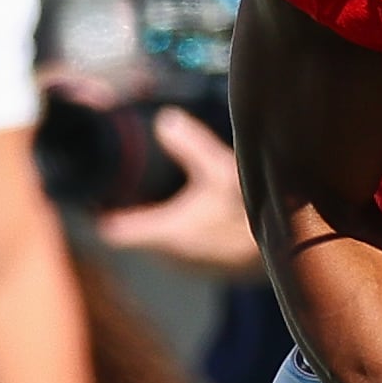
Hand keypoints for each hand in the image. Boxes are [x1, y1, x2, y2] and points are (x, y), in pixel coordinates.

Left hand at [96, 111, 261, 276]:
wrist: (288, 256)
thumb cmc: (250, 217)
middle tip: (122, 174)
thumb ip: (191, 146)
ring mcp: (184, 262)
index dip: (97, 210)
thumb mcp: (221, 173)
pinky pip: (173, 241)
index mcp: (163, 233)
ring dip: (151, 216)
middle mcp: (167, 255)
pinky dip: (172, 225)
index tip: (93, 188)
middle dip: (125, 205)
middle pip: (129, 231)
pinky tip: (185, 205)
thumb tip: (165, 119)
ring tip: (151, 186)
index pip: (111, 231)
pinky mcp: (200, 263)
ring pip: (152, 237)